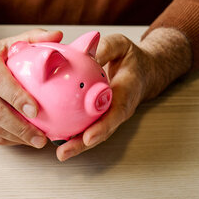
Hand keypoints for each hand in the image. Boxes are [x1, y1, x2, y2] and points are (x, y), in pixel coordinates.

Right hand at [0, 21, 62, 146]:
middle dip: (20, 126)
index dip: (16, 96)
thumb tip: (58, 36)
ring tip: (38, 142)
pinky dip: (10, 140)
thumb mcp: (8, 43)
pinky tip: (26, 141)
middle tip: (41, 135)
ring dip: (17, 136)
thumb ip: (33, 39)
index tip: (35, 109)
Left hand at [56, 28, 191, 160]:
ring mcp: (109, 116)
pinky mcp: (100, 116)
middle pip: (102, 131)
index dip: (103, 127)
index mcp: (126, 93)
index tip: (88, 137)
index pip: (116, 113)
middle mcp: (118, 109)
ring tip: (60, 153)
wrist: (142, 70)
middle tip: (64, 153)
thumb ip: (107, 48)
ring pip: (94, 134)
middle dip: (83, 145)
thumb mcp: (121, 45)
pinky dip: (73, 134)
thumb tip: (89, 53)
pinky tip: (55, 138)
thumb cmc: (131, 58)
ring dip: (77, 145)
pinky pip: (87, 126)